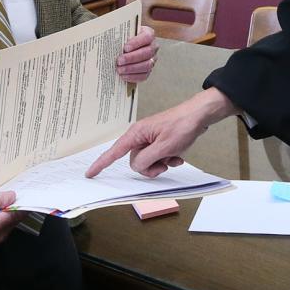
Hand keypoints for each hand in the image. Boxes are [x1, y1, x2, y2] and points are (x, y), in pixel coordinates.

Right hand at [0, 186, 20, 242]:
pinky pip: (6, 222)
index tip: (30, 192)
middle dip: (19, 204)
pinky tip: (1, 204)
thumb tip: (13, 197)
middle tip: (19, 189)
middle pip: (17, 218)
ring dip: (13, 208)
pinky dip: (7, 213)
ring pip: (13, 220)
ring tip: (6, 195)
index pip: (15, 215)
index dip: (23, 202)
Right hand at [86, 88, 237, 178]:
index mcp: (136, 134)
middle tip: (165, 163)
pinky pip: (159, 157)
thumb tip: (137, 166)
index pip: (114, 152)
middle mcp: (140, 136)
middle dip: (150, 167)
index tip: (90, 174)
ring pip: (148, 161)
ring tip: (174, 156)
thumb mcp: (164, 147)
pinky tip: (179, 155)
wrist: (199, 115)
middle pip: (135, 161)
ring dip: (162, 163)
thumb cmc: (182, 126)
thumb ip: (146, 159)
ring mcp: (150, 139)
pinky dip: (168, 158)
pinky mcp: (160, 141)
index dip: (101, 164)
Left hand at [116, 26, 157, 81]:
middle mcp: (153, 46)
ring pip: (147, 65)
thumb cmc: (124, 39)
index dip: (137, 43)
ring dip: (132, 68)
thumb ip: (120, 36)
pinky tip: (123, 76)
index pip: (147, 37)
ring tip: (120, 69)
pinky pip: (144, 75)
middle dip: (132, 58)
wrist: (126, 47)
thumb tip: (109, 40)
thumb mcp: (123, 34)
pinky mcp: (148, 70)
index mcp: (148, 34)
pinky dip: (133, 76)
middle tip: (119, 61)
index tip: (126, 48)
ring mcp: (152, 59)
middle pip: (147, 52)